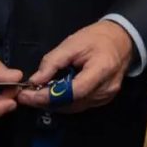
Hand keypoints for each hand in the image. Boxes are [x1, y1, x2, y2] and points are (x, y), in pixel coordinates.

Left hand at [17, 20, 133, 113]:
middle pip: (72, 103)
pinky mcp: (104, 100)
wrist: (120, 40)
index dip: (50, 95)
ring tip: (35, 95)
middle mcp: (106, 89)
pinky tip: (53, 95)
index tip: (29, 95)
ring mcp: (106, 97)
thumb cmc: (96, 38)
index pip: (74, 91)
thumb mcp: (72, 43)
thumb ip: (53, 62)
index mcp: (101, 70)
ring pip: (74, 108)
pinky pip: (80, 105)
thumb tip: (35, 80)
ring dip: (54, 104)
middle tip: (26, 97)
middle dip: (46, 102)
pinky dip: (64, 102)